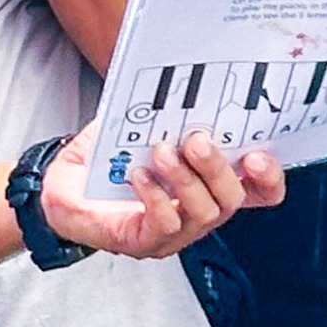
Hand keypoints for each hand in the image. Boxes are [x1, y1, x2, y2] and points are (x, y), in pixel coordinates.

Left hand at [43, 127, 282, 258]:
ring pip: (204, 214)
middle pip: (233, 200)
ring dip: (186, 179)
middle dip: (219, 167)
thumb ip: (162, 112)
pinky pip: (164, 225)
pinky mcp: (144, 242)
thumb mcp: (138, 126)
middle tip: (196, 140)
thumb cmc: (104, 159)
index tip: (257, 152)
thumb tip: (178, 84)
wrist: (57, 188)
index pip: (259, 190)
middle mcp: (198, 212)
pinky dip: (155, 196)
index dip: (269, 176)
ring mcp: (174, 233)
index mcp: (207, 184)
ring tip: (161, 152)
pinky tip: (138, 175)